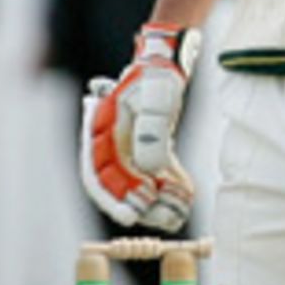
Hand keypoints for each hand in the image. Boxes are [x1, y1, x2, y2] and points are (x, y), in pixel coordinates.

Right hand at [80, 26, 200, 231]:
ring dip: (157, 203)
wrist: (166, 65)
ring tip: (179, 213)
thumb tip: (150, 172)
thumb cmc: (157, 79)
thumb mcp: (155, 101)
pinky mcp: (147, 152)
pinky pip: (155, 176)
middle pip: (118, 187)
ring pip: (138, 186)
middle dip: (140, 206)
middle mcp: (109, 145)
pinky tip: (187, 194)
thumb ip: (151, 135)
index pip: (97, 175)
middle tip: (164, 219)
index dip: (112, 198)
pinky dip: (169, 187)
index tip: (132, 216)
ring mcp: (128, 150)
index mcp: (100, 132)